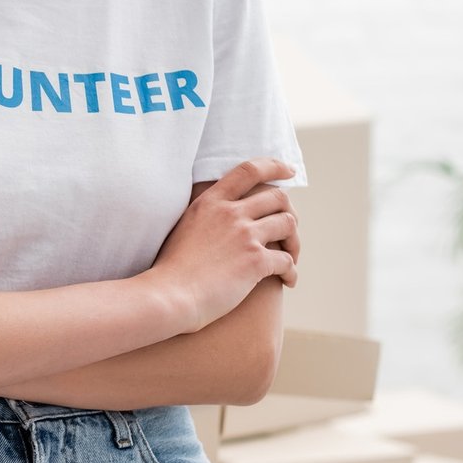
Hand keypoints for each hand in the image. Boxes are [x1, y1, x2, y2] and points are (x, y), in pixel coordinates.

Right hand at [150, 157, 301, 330]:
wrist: (168, 296)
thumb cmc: (171, 270)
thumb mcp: (184, 228)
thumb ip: (205, 217)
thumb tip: (220, 218)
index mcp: (210, 202)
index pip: (249, 170)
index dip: (274, 167)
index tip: (288, 171)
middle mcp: (229, 213)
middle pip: (278, 197)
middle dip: (289, 213)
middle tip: (288, 232)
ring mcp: (244, 235)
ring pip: (288, 225)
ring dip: (294, 242)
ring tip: (290, 256)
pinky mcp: (255, 261)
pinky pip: (287, 261)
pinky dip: (292, 272)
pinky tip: (287, 281)